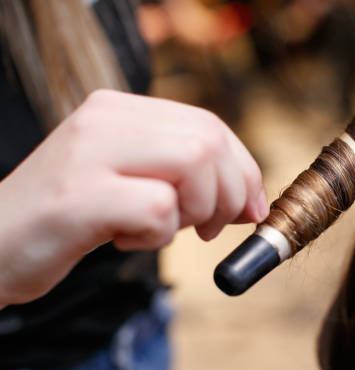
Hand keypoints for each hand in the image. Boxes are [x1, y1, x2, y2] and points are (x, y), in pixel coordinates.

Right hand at [0, 90, 267, 304]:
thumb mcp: (128, 180)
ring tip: (162, 229)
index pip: (208, 125)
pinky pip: (158, 210)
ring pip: (193, 165)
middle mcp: (105, 119)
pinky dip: (157, 236)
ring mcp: (90, 153)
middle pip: (208, 142)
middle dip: (231, 193)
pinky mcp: (79, 197)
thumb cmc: (69, 218)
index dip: (243, 169)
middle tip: (212, 228)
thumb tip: (247, 199)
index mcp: (119, 110)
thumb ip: (180, 176)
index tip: (251, 207)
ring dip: (197, 211)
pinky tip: (125, 239)